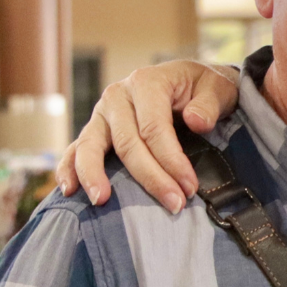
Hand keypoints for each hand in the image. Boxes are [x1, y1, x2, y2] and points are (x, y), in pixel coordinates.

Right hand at [54, 60, 239, 212]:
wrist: (189, 83)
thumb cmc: (203, 88)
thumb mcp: (217, 88)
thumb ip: (209, 104)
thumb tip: (196, 121)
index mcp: (147, 82)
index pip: (154, 127)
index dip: (171, 160)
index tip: (189, 187)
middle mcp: (118, 96)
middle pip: (127, 143)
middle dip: (150, 177)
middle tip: (174, 204)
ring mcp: (102, 113)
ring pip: (91, 145)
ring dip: (94, 175)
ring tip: (101, 200)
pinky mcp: (95, 129)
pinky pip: (75, 149)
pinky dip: (69, 169)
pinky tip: (69, 190)